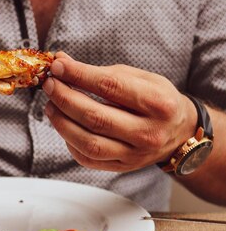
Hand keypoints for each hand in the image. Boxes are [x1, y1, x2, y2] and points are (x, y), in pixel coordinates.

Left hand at [42, 52, 196, 171]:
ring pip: (90, 143)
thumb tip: (63, 63)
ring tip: (51, 106)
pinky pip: (89, 159)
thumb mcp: (141, 78)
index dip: (79, 75)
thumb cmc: (157, 100)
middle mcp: (148, 132)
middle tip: (50, 85)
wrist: (179, 132)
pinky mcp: (123, 167)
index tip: (58, 66)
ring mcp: (135, 154)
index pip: (111, 87)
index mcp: (158, 103)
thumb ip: (103, 72)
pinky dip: (70, 142)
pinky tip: (64, 126)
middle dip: (66, 99)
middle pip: (96, 118)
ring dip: (63, 123)